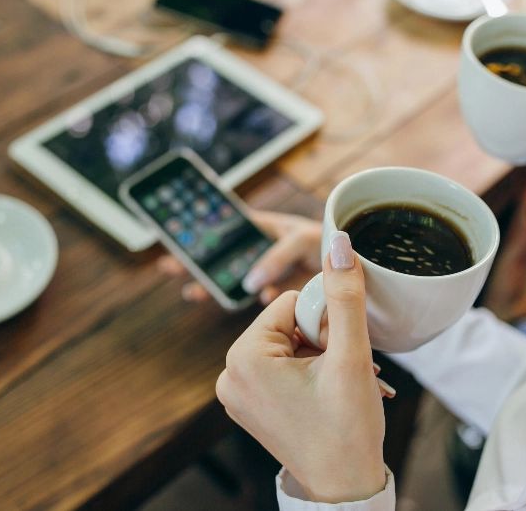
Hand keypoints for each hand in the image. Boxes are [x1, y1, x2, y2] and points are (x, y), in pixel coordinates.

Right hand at [157, 210, 321, 304]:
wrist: (357, 272)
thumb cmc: (329, 241)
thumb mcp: (301, 240)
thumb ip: (277, 257)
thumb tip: (250, 281)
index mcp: (266, 227)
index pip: (230, 225)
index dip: (205, 228)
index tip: (178, 234)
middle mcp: (265, 249)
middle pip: (225, 255)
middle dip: (199, 261)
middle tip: (168, 264)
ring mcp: (271, 274)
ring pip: (236, 279)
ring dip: (215, 285)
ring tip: (191, 291)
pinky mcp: (282, 297)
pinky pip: (260, 299)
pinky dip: (254, 300)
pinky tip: (261, 298)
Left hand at [216, 232, 388, 502]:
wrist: (344, 488)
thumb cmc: (346, 430)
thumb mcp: (351, 355)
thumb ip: (343, 295)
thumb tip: (338, 242)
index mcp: (243, 358)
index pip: (291, 303)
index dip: (326, 321)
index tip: (341, 353)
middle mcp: (229, 374)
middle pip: (287, 323)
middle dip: (324, 340)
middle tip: (344, 370)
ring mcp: (236, 393)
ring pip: (287, 344)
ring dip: (321, 355)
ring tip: (340, 384)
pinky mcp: (249, 405)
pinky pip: (279, 367)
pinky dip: (308, 371)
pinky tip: (327, 392)